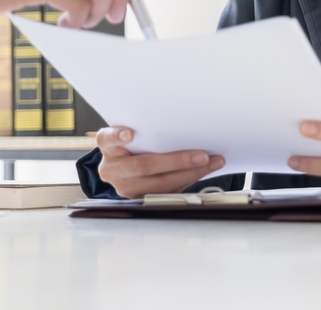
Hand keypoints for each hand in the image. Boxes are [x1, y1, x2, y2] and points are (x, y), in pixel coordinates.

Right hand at [96, 126, 225, 198]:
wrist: (122, 167)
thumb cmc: (131, 146)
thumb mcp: (130, 135)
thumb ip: (143, 130)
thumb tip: (180, 121)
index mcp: (108, 147)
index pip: (108, 139)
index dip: (118, 136)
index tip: (129, 134)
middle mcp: (113, 169)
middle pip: (145, 165)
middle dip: (177, 161)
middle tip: (201, 155)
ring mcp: (126, 188)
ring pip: (161, 184)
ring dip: (190, 173)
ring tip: (211, 162)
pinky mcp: (141, 200)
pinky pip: (168, 192)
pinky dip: (189, 180)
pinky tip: (204, 171)